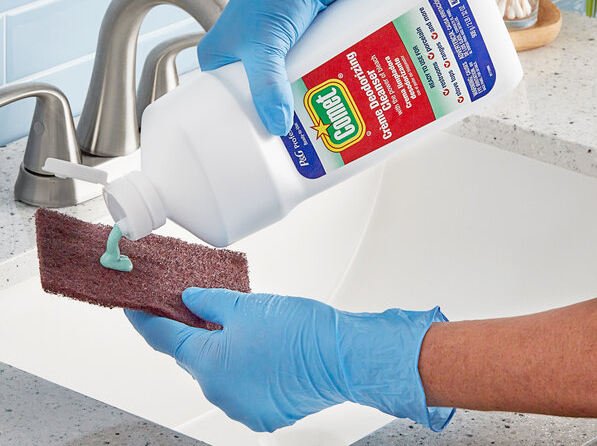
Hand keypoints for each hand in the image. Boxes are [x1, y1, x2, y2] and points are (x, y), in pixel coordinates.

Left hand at [125, 288, 453, 432]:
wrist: (342, 357)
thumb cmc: (301, 330)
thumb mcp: (248, 305)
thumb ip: (211, 303)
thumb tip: (190, 300)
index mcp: (209, 362)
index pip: (164, 338)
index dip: (146, 321)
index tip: (135, 310)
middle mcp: (219, 391)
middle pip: (194, 356)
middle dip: (196, 332)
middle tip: (205, 307)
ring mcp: (241, 407)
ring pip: (218, 372)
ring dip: (222, 351)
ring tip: (247, 328)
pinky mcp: (263, 414)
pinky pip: (240, 387)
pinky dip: (242, 368)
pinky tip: (262, 351)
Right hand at [197, 0, 401, 135]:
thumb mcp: (265, 40)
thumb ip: (267, 83)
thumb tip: (277, 124)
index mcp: (220, 55)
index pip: (222, 105)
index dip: (241, 128)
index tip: (260, 152)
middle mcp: (246, 54)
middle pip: (259, 101)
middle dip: (277, 119)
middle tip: (296, 144)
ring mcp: (277, 50)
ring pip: (286, 89)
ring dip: (301, 104)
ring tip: (318, 127)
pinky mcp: (302, 45)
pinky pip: (307, 75)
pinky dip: (316, 87)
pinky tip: (330, 102)